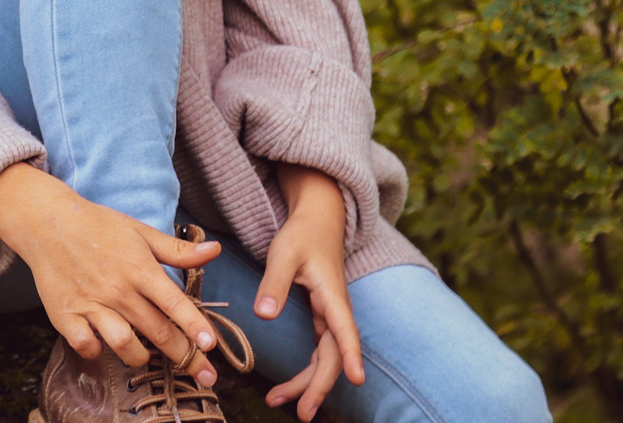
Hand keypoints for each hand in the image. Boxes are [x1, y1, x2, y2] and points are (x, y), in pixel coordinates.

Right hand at [0, 163, 224, 384]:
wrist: (47, 222)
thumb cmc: (98, 225)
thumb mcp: (140, 232)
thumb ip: (177, 249)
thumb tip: (214, 250)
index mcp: (139, 268)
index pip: (175, 304)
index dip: (195, 326)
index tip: (210, 345)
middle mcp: (118, 289)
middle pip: (157, 332)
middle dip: (184, 356)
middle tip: (203, 373)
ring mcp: (91, 304)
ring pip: (124, 345)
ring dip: (141, 357)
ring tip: (146, 356)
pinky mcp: (66, 315)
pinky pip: (87, 345)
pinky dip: (97, 350)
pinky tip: (103, 344)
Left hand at [255, 165, 365, 419]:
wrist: (318, 219)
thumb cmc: (302, 235)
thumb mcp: (284, 253)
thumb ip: (274, 284)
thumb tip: (264, 316)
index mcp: (332, 295)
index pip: (345, 330)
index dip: (351, 354)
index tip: (357, 379)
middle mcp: (336, 311)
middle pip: (334, 355)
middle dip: (320, 385)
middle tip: (303, 412)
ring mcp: (330, 317)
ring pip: (326, 358)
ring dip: (308, 383)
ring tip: (280, 402)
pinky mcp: (322, 319)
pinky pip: (319, 352)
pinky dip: (305, 371)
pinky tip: (288, 387)